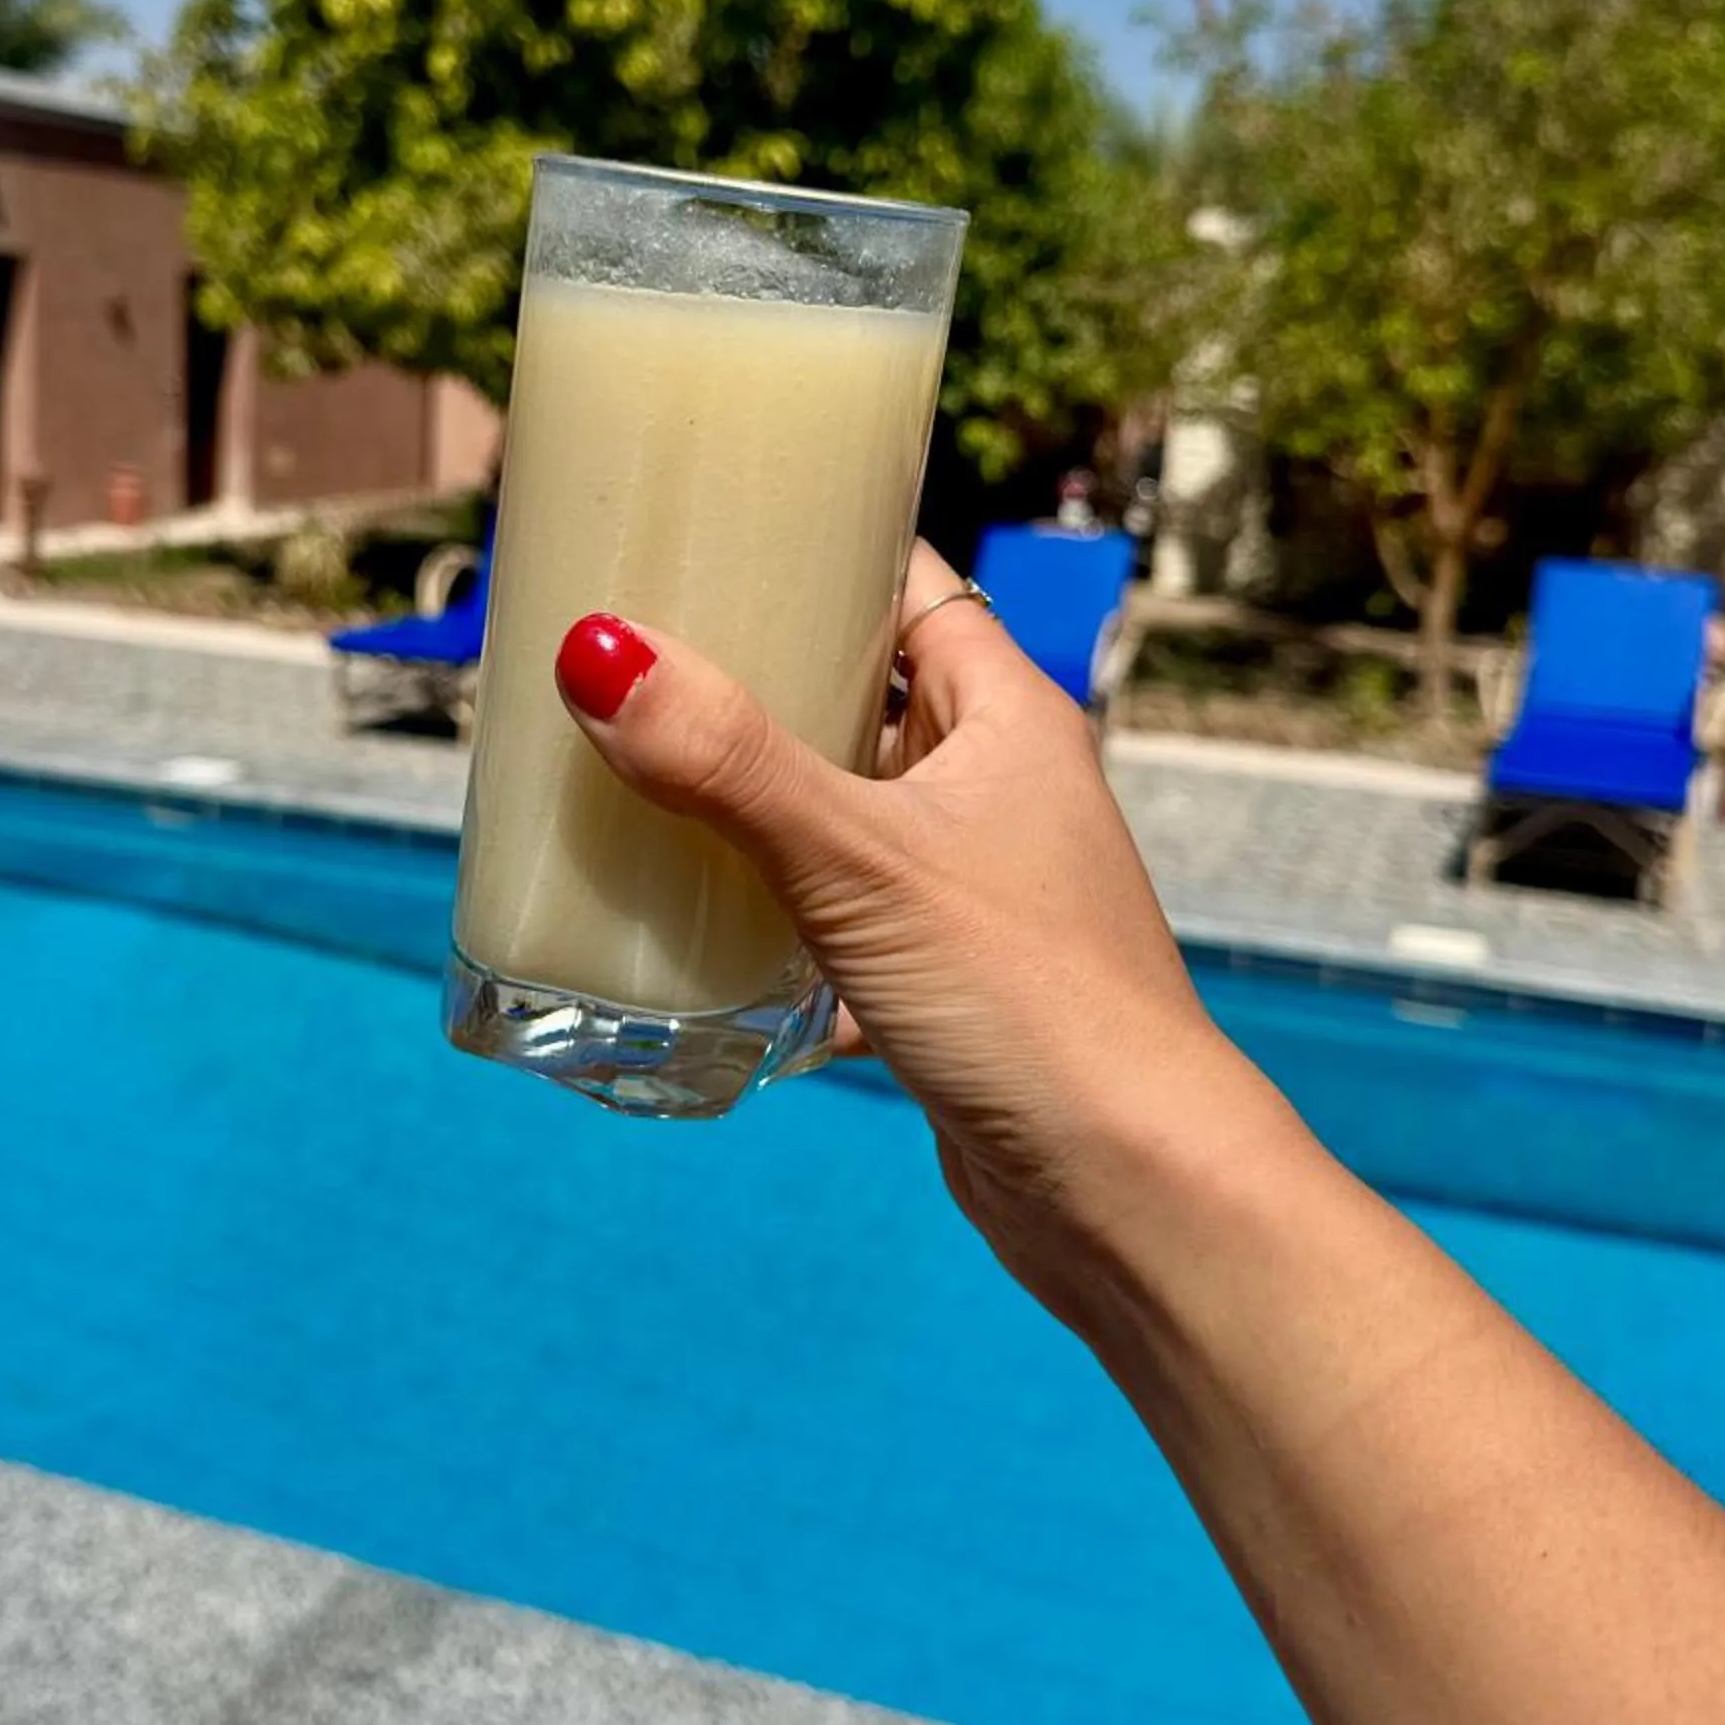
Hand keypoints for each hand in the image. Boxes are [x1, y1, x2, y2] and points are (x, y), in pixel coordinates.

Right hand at [554, 541, 1290, 1333]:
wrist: (1129, 1189)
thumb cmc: (1028, 999)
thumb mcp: (860, 863)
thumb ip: (728, 762)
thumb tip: (596, 653)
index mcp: (1007, 717)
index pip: (906, 584)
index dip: (812, 548)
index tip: (699, 534)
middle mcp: (1000, 788)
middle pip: (858, 698)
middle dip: (750, 686)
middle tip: (623, 666)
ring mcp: (979, 889)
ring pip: (845, 818)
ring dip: (754, 811)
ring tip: (631, 785)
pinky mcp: (952, 984)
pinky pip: (843, 925)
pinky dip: (776, 928)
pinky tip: (695, 941)